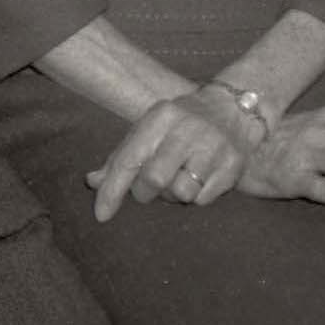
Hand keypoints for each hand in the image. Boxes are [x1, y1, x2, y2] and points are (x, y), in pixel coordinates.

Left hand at [85, 85, 264, 221]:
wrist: (232, 110)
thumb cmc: (179, 125)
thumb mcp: (148, 131)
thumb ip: (121, 158)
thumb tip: (91, 182)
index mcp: (161, 117)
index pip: (130, 158)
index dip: (113, 189)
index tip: (101, 215)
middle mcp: (188, 128)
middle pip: (154, 179)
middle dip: (145, 192)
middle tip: (150, 187)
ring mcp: (213, 146)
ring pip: (181, 193)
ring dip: (174, 195)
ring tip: (179, 177)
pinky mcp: (232, 165)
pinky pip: (203, 200)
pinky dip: (195, 196)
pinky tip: (200, 177)